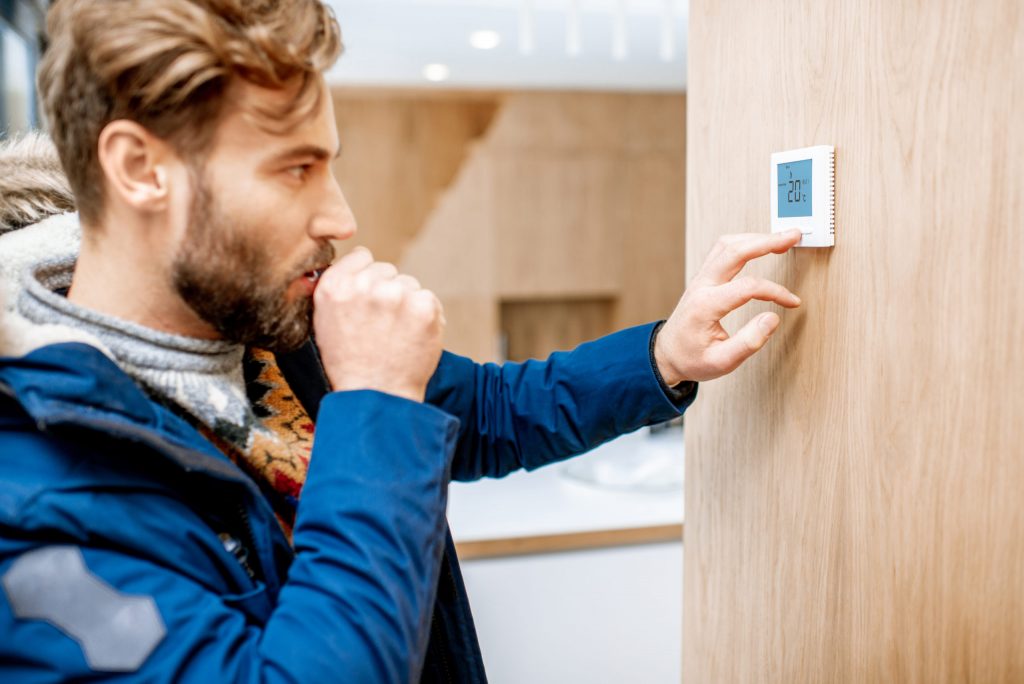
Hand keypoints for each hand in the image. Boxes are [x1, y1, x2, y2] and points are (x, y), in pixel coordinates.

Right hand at [313, 247, 444, 401]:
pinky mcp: (424, 307)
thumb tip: (357, 262)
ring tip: (395, 335)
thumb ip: (337, 287)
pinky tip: (411, 338)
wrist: (376, 397)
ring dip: (406, 303)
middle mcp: (364, 285)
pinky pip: (427, 299)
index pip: (361, 256)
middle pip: (387, 270)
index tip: (367, 297)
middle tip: (381, 325)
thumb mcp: (324, 322)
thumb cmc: (350, 364)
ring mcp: (396, 295)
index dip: (366, 276)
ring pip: (408, 284)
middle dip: (386, 291)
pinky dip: (425, 316)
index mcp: (334, 286)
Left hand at [654, 230, 802, 384]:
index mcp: (705, 306)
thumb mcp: (721, 362)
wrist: (667, 355)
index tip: (792, 302)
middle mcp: (701, 286)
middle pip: (734, 251)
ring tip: (780, 238)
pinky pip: (721, 250)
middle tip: (792, 236)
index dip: (776, 291)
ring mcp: (700, 279)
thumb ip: (748, 342)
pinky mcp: (703, 278)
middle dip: (766, 241)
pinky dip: (743, 243)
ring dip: (754, 238)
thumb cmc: (692, 359)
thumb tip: (773, 318)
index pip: (748, 287)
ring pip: (726, 245)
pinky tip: (759, 244)